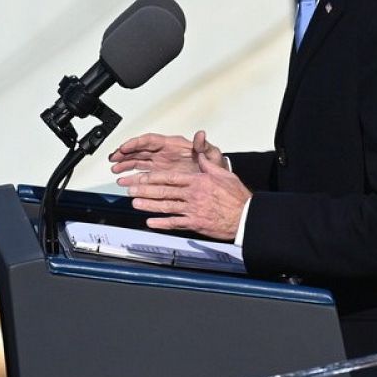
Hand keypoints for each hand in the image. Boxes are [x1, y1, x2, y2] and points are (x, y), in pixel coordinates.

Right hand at [109, 130, 225, 175]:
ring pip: (138, 161)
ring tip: (115, 171)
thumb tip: (201, 135)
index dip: (136, 143)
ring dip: (125, 165)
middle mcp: (165, 153)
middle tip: (114, 159)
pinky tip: (124, 181)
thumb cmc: (213, 165)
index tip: (125, 147)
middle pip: (140, 150)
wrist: (214, 183)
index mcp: (174, 145)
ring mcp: (161, 164)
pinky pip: (143, 174)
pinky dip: (133, 177)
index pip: (151, 140)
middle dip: (125, 153)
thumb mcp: (212, 155)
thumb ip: (204, 146)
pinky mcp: (160, 175)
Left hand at [118, 146, 249, 241]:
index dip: (153, 177)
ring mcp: (193, 209)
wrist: (245, 216)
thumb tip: (199, 154)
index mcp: (198, 180)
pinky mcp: (195, 223)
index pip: (170, 177)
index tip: (142, 177)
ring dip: (148, 205)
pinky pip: (175, 223)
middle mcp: (193, 194)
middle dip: (145, 190)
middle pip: (164, 191)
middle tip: (130, 189)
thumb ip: (208, 164)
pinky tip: (150, 222)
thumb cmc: (237, 196)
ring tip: (135, 203)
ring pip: (166, 206)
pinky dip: (161, 223)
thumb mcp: (223, 173)